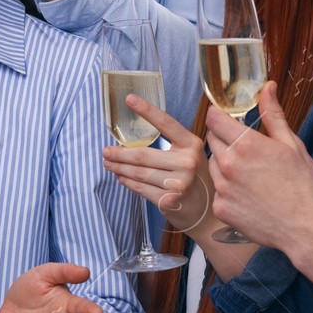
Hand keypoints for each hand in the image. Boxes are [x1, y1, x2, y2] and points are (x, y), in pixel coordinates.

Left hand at [102, 95, 213, 233]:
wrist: (207, 213)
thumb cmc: (195, 179)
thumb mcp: (192, 156)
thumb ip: (172, 144)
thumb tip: (135, 139)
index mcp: (191, 144)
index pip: (166, 123)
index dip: (147, 110)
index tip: (129, 99)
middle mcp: (187, 162)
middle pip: (143, 154)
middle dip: (120, 153)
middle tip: (105, 151)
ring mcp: (179, 182)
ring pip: (139, 173)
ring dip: (119, 168)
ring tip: (109, 164)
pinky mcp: (170, 200)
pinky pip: (141, 188)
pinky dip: (127, 182)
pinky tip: (121, 177)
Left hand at [205, 82, 312, 253]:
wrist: (307, 228)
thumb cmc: (304, 186)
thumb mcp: (292, 144)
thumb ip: (273, 115)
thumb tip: (267, 88)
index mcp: (246, 145)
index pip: (214, 119)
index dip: (219, 116)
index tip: (226, 119)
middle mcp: (228, 164)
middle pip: (211, 140)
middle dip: (224, 139)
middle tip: (246, 149)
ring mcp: (222, 188)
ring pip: (213, 165)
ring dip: (224, 164)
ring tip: (250, 175)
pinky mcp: (221, 208)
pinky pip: (218, 191)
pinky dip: (228, 191)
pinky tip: (248, 195)